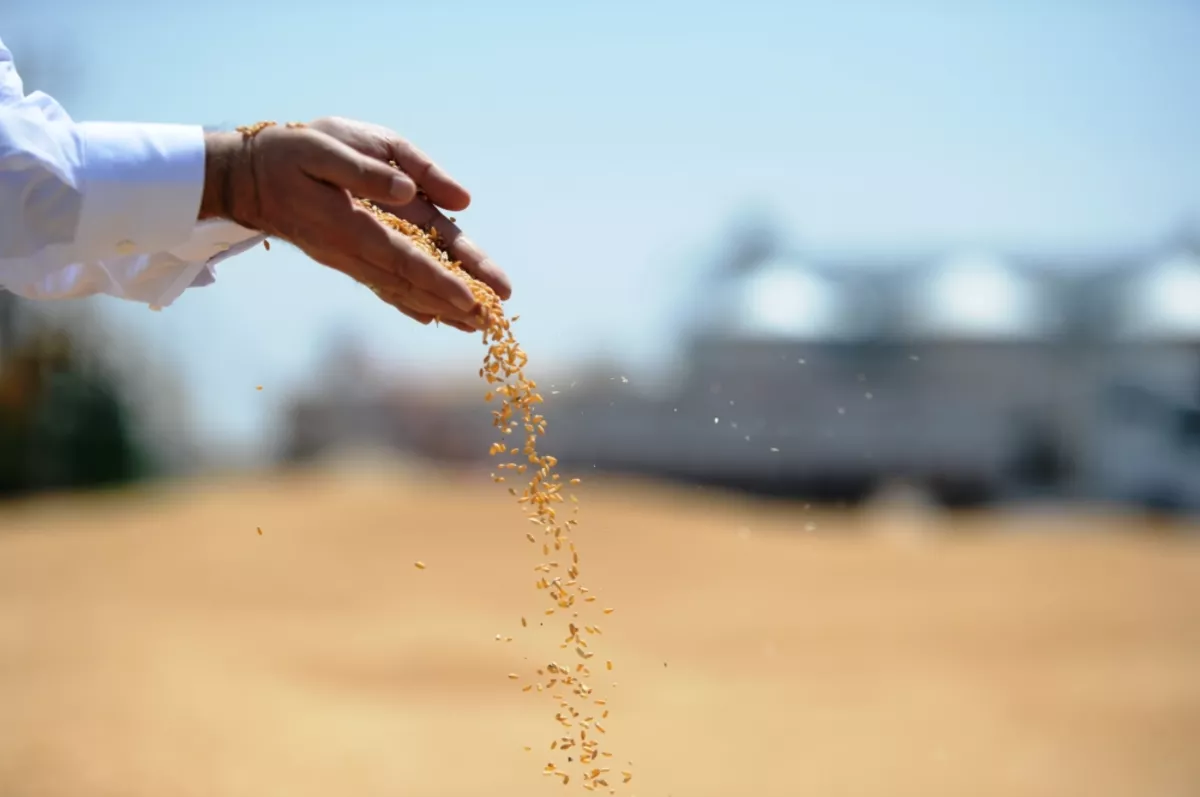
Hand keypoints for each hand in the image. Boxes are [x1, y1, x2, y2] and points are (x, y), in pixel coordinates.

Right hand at [200, 121, 506, 330]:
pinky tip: (435, 318)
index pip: (405, 257)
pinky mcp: (347, 260)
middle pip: (411, 282)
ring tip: (478, 325)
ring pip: (400, 290)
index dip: (440, 279)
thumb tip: (409, 191)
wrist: (247, 178)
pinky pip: (384, 287)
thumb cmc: (292, 151)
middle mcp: (352, 250)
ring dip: (440, 308)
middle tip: (494, 321)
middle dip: (453, 301)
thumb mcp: (328, 145)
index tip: (473, 298)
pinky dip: (411, 304)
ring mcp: (349, 260)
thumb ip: (369, 170)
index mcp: (351, 223)